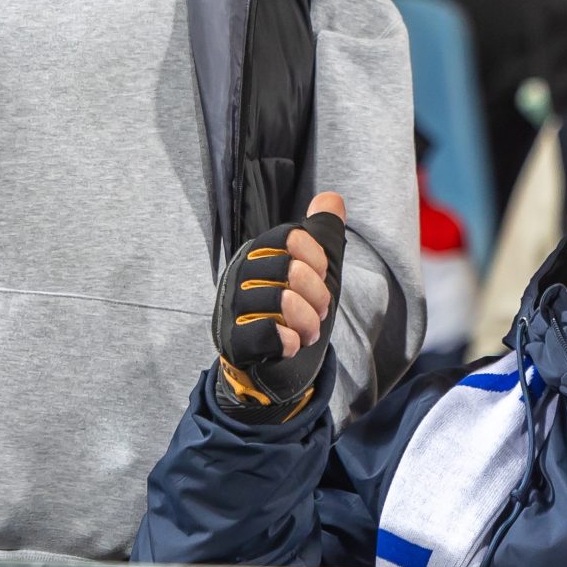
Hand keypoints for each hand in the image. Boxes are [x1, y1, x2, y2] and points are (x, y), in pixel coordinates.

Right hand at [211, 193, 346, 418]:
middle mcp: (241, 275)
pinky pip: (267, 334)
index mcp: (259, 253)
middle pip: (292, 270)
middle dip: (318, 296)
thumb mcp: (315, 272)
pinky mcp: (234, 343)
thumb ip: (323, 234)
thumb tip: (333, 198)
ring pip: (284, 303)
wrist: (273, 367)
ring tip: (306, 332)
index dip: (318, 260)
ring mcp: (234, 309)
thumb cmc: (293, 313)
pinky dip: (289, 341)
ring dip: (308, 323)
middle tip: (317, 311)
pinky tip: (292, 345)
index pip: (293, 238)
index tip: (320, 277)